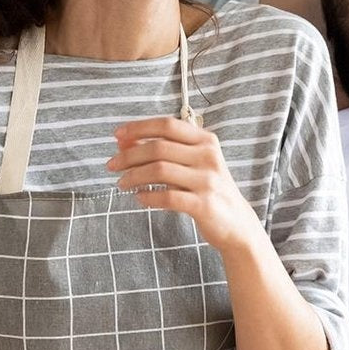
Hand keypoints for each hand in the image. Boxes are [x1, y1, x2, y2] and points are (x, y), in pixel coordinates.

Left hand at [108, 117, 260, 252]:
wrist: (237, 224)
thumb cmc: (207, 190)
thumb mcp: (191, 164)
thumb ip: (162, 151)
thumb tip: (124, 141)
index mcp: (206, 141)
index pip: (167, 125)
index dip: (139, 127)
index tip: (117, 135)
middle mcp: (208, 156)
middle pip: (159, 147)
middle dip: (129, 155)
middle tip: (112, 165)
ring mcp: (207, 180)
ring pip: (160, 170)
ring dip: (134, 176)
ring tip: (122, 183)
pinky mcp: (204, 205)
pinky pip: (168, 197)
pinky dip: (148, 197)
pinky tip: (139, 198)